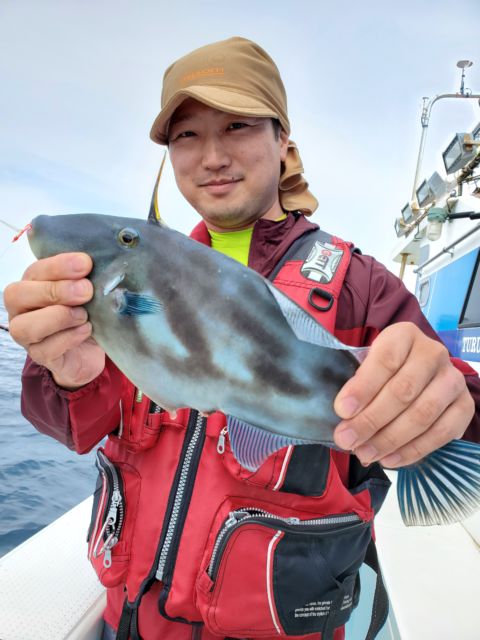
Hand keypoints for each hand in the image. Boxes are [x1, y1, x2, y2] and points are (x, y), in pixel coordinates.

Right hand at [4, 253, 104, 389]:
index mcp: (32, 284)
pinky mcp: (39, 356)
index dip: (58, 266)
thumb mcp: (88, 293)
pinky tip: (86, 330)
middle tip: (86, 290)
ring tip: (84, 315)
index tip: (85, 264)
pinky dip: (69, 338)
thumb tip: (97, 268)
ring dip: (59, 317)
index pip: (35, 270)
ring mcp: (26, 335)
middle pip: (19, 295)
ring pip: (26, 326)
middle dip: (55, 290)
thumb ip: (86, 280)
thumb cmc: (85, 313)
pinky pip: (46, 349)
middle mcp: (22, 308)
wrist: (90, 350)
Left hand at [333, 322, 474, 466]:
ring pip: (422, 414)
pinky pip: (441, 433)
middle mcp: (433, 353)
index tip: (342, 411)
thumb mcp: (366, 364)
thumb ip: (357, 384)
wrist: (417, 371)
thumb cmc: (383, 369)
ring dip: (390, 439)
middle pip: (403, 391)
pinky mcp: (464, 405)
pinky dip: (413, 450)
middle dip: (371, 420)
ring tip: (365, 453)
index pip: (385, 360)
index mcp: (404, 335)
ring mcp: (452, 380)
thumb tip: (345, 415)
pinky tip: (389, 459)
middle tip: (347, 440)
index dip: (363, 387)